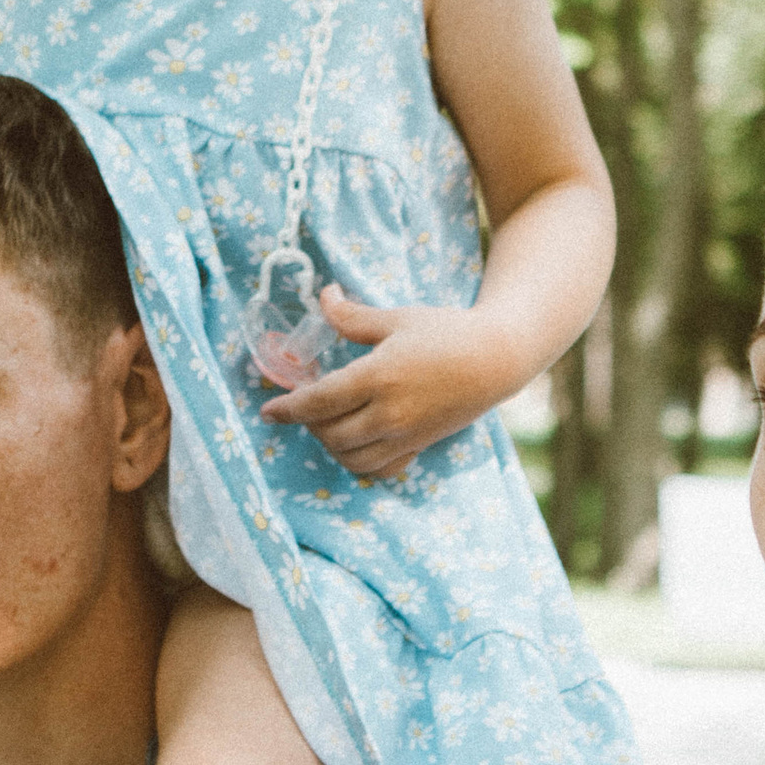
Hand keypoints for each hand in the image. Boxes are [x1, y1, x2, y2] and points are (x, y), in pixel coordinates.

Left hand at [262, 290, 511, 481]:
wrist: (496, 358)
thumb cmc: (447, 332)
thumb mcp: (396, 318)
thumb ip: (352, 316)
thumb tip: (322, 296)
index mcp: (378, 376)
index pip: (319, 401)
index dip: (288, 409)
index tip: (268, 412)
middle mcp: (389, 412)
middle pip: (329, 434)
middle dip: (308, 424)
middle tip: (302, 407)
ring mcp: (406, 434)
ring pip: (351, 458)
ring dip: (330, 444)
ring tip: (326, 423)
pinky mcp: (420, 445)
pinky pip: (380, 468)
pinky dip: (360, 461)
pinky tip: (356, 442)